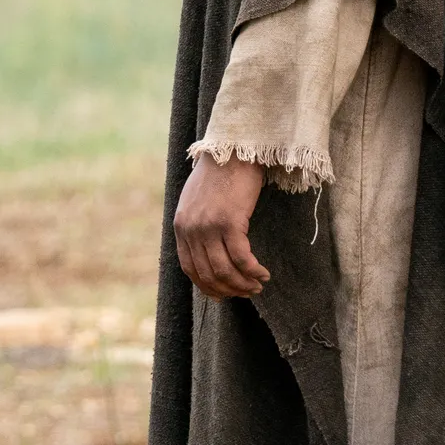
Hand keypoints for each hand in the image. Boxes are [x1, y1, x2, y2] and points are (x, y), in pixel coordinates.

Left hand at [170, 156, 271, 299]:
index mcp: (181, 226)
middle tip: (247, 292)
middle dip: (229, 289)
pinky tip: (263, 273)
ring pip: (225, 270)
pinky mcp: (229, 222)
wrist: (232, 149)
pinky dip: (253, 271)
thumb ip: (196, 225)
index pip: (189, 268)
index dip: (207, 286)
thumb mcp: (197, 201)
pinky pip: (242, 258)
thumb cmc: (220, 174)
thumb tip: (208, 252)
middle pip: (208, 274)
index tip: (224, 294)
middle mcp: (191, 229)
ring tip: (257, 285)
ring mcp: (208, 226)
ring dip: (243, 283)